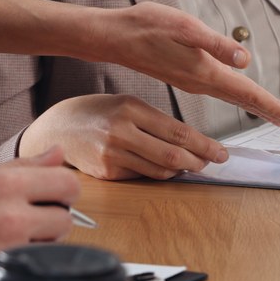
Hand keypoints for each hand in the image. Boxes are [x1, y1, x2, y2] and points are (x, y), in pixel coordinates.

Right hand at [0, 148, 80, 280]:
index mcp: (5, 186)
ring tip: (6, 244)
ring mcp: (7, 253)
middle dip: (49, 221)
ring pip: (53, 249)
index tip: (49, 197)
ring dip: (38, 247)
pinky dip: (20, 271)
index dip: (60, 191)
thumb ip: (21, 167)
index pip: (68, 183)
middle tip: (24, 223)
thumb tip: (56, 154)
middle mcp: (11, 218)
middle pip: (65, 219)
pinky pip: (32, 274)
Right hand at [20, 94, 228, 179]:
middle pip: (173, 154)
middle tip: (211, 162)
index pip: (178, 131)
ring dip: (180, 170)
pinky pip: (142, 177)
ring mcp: (113, 154)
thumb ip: (154, 121)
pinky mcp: (107, 172)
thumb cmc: (96, 113)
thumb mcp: (125, 104)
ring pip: (160, 170)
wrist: (59, 127)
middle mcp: (121, 131)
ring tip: (190, 165)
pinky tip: (163, 168)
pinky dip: (157, 174)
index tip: (220, 152)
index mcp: (130, 108)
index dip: (204, 145)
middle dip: (198, 161)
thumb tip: (188, 141)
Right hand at [83, 3, 279, 129]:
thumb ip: (214, 43)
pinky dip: (236, 97)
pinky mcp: (184, 78)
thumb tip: (245, 59)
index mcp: (205, 72)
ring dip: (254, 106)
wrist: (114, 36)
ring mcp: (191, 83)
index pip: (247, 93)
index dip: (272, 107)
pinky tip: (240, 94)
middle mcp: (200, 83)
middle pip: (243, 101)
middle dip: (269, 112)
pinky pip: (220, 91)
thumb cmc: (146, 26)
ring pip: (231, 99)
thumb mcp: (183, 26)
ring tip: (274, 112)